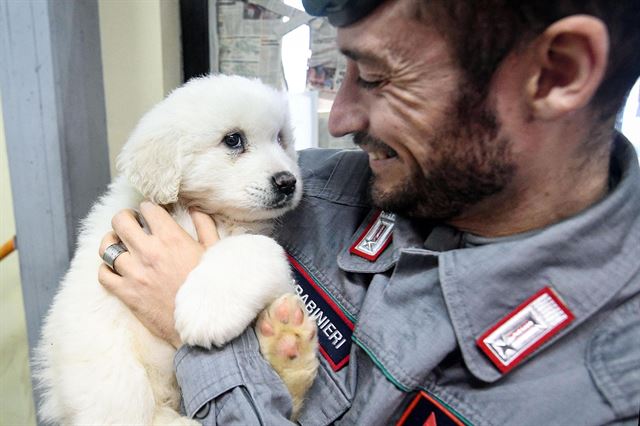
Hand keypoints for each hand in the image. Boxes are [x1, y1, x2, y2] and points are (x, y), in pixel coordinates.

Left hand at [98, 201, 218, 347]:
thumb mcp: (215, 251)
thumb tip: (195, 209)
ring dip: (112, 241)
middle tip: (132, 222)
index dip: (149, 208)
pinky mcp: (126, 294)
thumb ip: (205, 225)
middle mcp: (148, 251)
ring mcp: (134, 273)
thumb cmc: (213, 287)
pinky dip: (106, 269)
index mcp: (171, 238)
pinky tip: (116, 269)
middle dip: (126, 218)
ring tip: (118, 242)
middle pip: (121, 221)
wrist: (204, 324)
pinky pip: (103, 275)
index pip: (148, 209)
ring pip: (107, 247)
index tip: (152, 213)